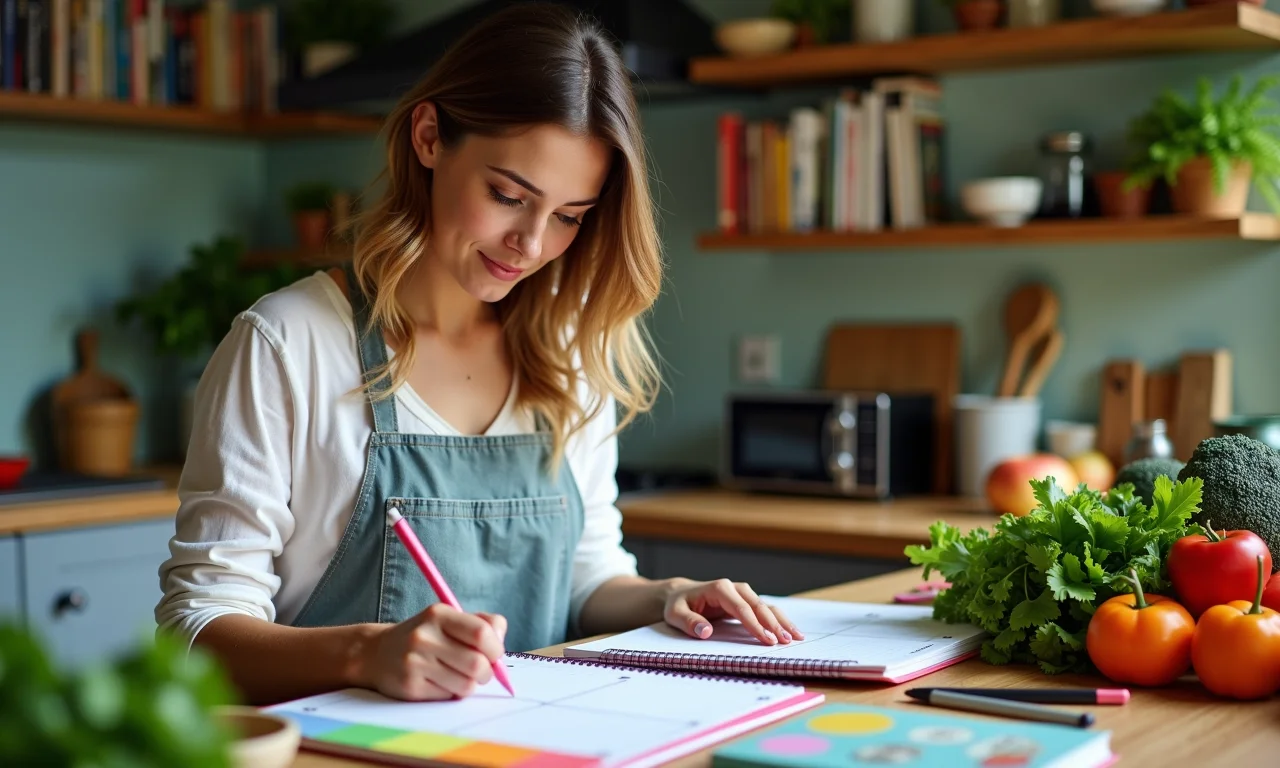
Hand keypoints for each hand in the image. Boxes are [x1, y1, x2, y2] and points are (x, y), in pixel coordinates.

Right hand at [361, 604, 506, 700]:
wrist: (376, 653)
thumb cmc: (425, 636)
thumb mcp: (449, 619)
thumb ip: (482, 623)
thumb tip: (501, 641)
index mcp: (438, 614)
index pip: (481, 633)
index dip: (496, 648)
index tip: (494, 654)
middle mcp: (424, 636)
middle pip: (477, 663)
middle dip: (486, 672)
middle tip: (481, 672)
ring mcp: (415, 663)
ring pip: (465, 685)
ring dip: (469, 685)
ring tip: (458, 676)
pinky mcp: (410, 687)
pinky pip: (448, 697)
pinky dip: (451, 693)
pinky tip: (439, 682)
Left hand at [663, 578, 803, 645]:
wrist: (680, 595)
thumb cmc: (678, 605)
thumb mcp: (675, 613)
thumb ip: (689, 622)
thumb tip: (705, 632)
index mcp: (720, 588)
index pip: (741, 608)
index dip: (755, 624)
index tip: (766, 639)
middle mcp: (735, 588)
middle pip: (758, 606)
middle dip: (773, 624)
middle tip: (786, 641)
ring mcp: (743, 594)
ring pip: (766, 606)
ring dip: (781, 621)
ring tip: (796, 637)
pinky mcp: (747, 601)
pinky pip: (765, 610)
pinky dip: (779, 620)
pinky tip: (791, 631)